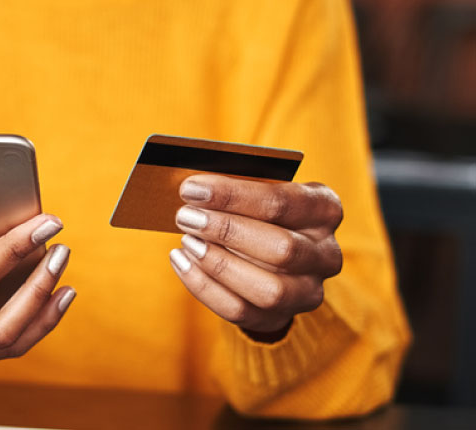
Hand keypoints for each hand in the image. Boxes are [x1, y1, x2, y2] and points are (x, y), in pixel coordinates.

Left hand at [169, 175, 342, 338]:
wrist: (272, 259)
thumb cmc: (259, 213)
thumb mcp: (257, 193)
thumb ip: (235, 190)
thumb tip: (192, 189)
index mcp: (324, 209)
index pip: (281, 202)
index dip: (232, 196)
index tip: (191, 189)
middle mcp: (326, 254)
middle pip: (281, 248)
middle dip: (226, 231)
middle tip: (185, 216)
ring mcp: (307, 291)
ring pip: (267, 289)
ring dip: (218, 264)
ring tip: (187, 242)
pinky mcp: (278, 317)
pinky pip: (239, 310)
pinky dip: (203, 286)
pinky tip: (181, 261)